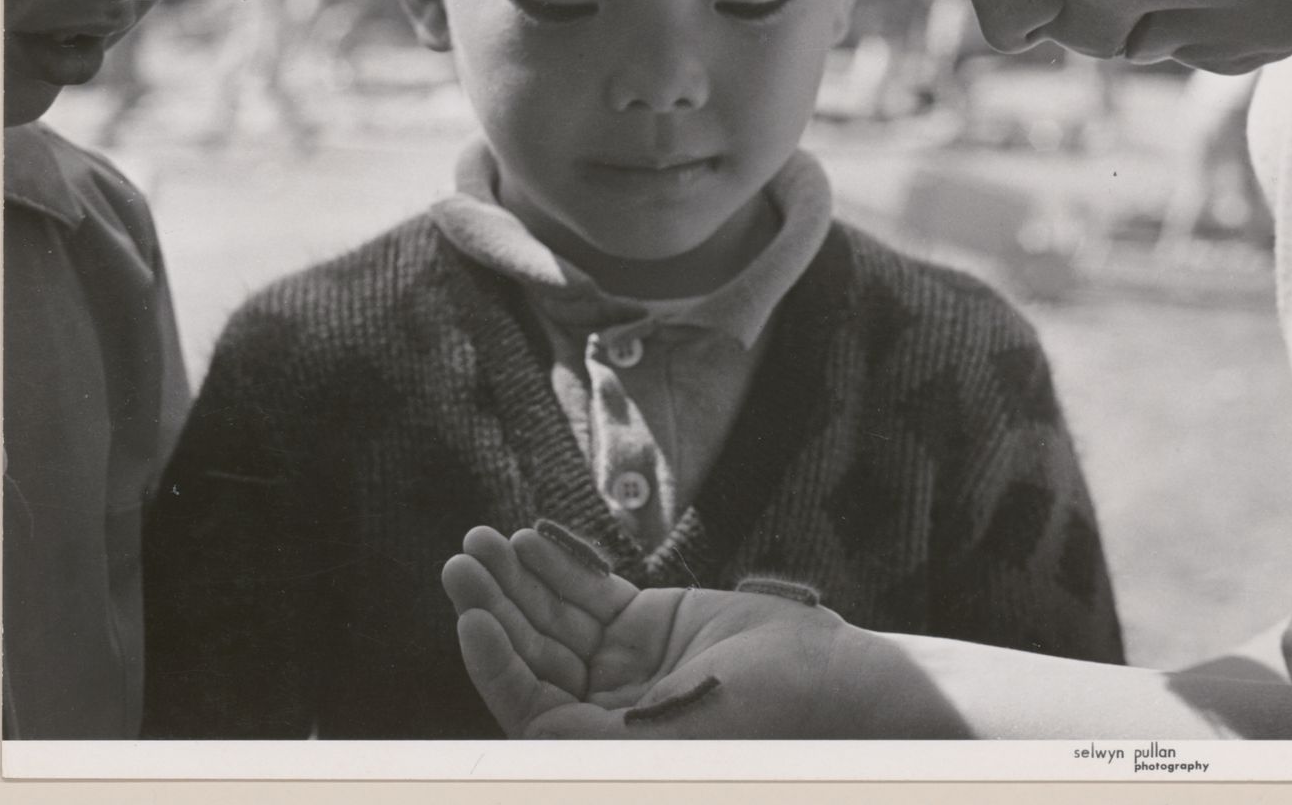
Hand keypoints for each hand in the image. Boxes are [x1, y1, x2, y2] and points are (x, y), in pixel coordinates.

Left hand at [442, 523, 877, 737]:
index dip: (495, 663)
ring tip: (483, 540)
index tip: (473, 618)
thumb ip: (598, 738)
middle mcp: (602, 710)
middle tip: (461, 563)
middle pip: (533, 653)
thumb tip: (532, 734)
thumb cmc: (765, 719)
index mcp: (603, 751)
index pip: (529, 705)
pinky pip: (589, 590)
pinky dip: (559, 565)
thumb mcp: (675, 737)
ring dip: (517, 579)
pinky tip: (529, 540)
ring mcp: (621, 663)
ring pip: (553, 617)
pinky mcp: (644, 621)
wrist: (829, 677)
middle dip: (495, 606)